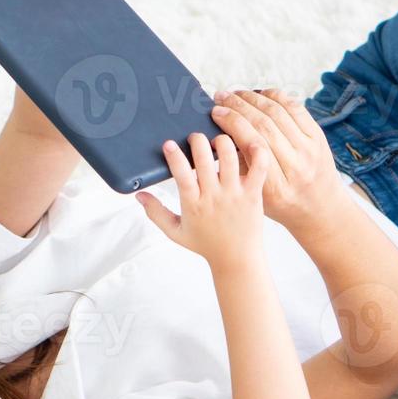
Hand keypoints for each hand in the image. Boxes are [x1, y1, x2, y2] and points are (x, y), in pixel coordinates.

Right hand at [137, 133, 268, 270]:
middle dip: (197, 140)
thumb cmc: (206, 244)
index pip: (181, 174)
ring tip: (217, 142)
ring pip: (229, 155)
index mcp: (193, 204)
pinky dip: (254, 150)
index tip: (169, 144)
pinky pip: (258, 166)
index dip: (174, 156)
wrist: (236, 259)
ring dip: (221, 141)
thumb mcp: (175, 232)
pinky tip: (247, 142)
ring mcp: (234, 194)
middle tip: (195, 139)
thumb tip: (139, 195)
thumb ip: (155, 213)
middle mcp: (213, 197)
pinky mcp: (253, 193)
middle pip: (203, 159)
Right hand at [208, 88, 344, 233]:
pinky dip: (276, 97)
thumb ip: (240, 167)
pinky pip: (296, 108)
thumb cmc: (283, 204)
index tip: (216, 112)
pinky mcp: (318, 137)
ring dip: (253, 98)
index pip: (251, 143)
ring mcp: (310, 150)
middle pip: (263, 124)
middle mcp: (296, 166)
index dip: (232, 122)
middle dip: (238, 106)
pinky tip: (260, 94)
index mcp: (276, 186)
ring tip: (236, 94)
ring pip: (278, 113)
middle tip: (221, 97)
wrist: (319, 208)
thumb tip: (221, 133)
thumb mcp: (256, 196)